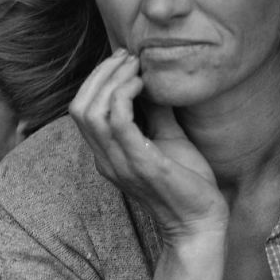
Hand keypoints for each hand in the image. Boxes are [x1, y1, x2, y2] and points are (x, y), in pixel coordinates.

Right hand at [70, 49, 227, 240]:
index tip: (124, 60)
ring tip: (136, 67)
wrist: (201, 222)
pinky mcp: (141, 165)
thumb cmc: (186, 183)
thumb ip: (156, 112)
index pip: (81, 110)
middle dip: (100, 74)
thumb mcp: (168, 138)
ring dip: (112, 80)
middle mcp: (106, 160)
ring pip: (91, 112)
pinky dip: (125, 95)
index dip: (97, 79)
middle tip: (128, 57)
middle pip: (79, 107)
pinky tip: (144, 85)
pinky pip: (118, 122)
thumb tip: (155, 79)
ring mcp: (120, 163)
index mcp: (107, 154)